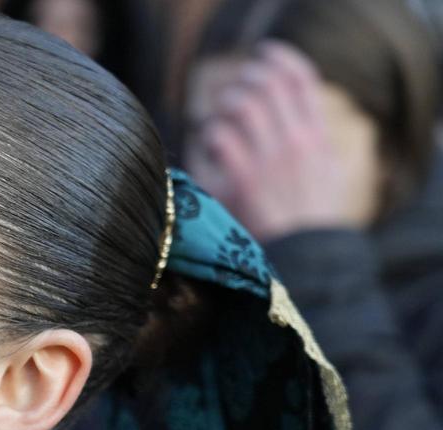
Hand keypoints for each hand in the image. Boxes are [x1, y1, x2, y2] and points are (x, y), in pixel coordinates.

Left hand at [186, 41, 368, 241]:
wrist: (310, 262)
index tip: (264, 56)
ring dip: (226, 104)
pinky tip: (211, 147)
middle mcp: (297, 142)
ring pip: (244, 104)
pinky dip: (212, 135)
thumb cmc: (313, 227)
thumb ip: (316, 149)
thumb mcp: (329, 180)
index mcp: (319, 139)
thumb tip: (301, 128)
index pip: (303, 82)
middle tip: (233, 91)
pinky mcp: (244, 179)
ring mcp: (271, 159)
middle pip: (270, 85)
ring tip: (221, 118)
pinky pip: (220, 136)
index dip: (281, 61)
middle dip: (247, 79)